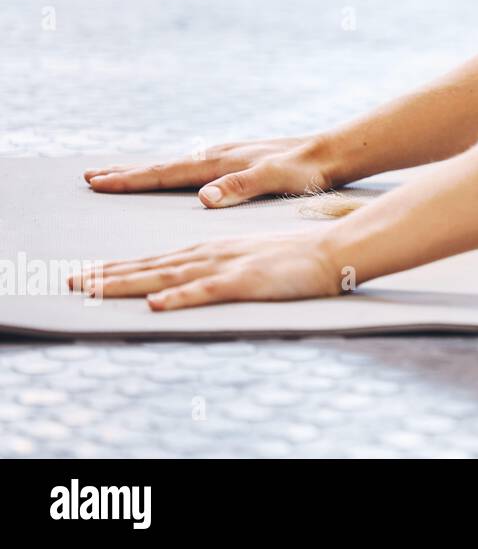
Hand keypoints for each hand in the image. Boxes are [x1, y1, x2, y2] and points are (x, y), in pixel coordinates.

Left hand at [70, 232, 344, 310]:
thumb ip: (217, 267)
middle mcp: (209, 253)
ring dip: (128, 282)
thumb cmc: (293, 257)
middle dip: (108, 275)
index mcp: (210, 249)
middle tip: (72, 283)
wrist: (330, 249)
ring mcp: (225, 266)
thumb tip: (188, 282)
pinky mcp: (244, 281)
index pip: (155, 260)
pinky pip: (206, 291)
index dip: (118, 269)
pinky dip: (179, 297)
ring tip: (93, 289)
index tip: (86, 276)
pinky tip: (156, 304)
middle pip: (151, 266)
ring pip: (167, 275)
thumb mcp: (248, 257)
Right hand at [83, 136, 339, 207]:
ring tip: (118, 172)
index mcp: (220, 161)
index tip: (97, 181)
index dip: (130, 180)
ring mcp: (227, 156)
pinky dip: (171, 171)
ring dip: (145, 170)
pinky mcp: (238, 161)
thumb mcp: (275, 179)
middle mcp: (218, 154)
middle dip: (126, 172)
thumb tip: (203, 198)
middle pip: (162, 165)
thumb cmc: (306, 169)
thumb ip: (240, 188)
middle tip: (89, 175)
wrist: (330, 152)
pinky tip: (172, 175)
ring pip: (176, 165)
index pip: (166, 173)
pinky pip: (193, 167)